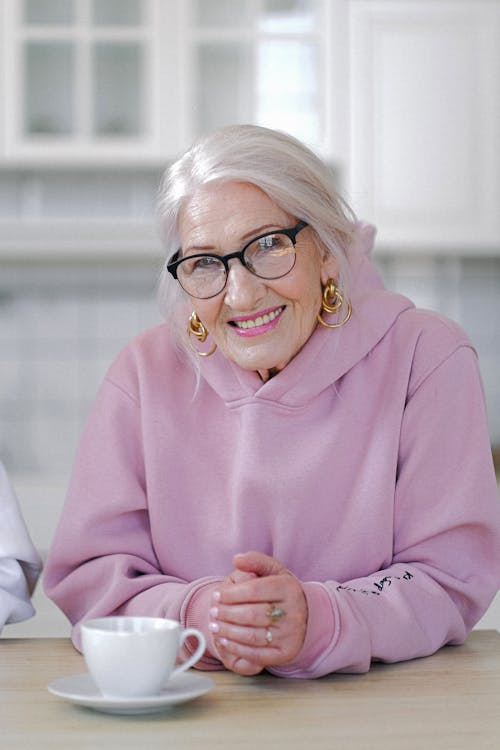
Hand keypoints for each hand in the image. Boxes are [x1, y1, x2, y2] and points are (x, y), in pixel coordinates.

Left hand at [210, 551, 307, 675]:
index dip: (231, 594)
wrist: (303, 615)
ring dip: (228, 632)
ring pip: (252, 636)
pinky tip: (225, 640)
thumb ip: (255, 561)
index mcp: (289, 588)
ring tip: (214, 626)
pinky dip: (237, 648)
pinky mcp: (286, 653)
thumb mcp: (273, 571)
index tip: (216, 595)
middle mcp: (294, 612)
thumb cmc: (281, 591)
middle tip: (212, 612)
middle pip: (251, 615)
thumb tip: (237, 559)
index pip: (254, 590)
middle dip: (227, 614)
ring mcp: (291, 635)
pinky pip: (257, 655)